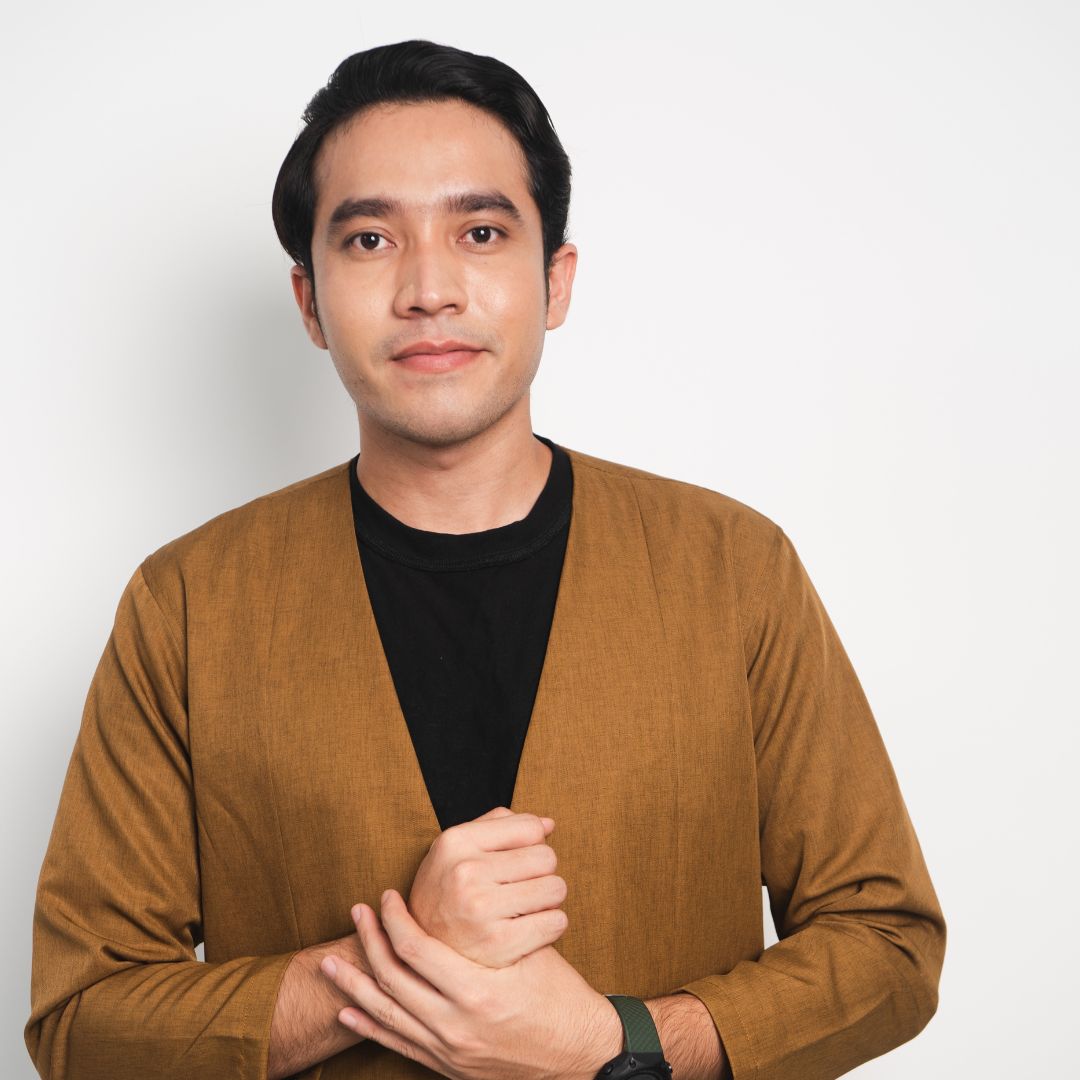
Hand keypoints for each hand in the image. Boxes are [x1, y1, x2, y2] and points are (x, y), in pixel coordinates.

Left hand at [320, 889, 622, 1079]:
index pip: (417, 951)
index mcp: (478, 992)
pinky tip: (349, 1011)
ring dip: (355, 986)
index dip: (395, 920)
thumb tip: (468, 880)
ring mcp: (449, 1050)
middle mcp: (457, 1025)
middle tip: (356, 914)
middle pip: (393, 981)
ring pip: (387, 1015)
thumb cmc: (561, 994)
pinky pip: (398, 1045)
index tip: (386, 897)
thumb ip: (493, 924)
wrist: (579, 1053)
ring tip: (329, 963)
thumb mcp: (533, 950)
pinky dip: (370, 1026)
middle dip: (369, 944)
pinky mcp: (448, 1066)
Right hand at [406, 805, 568, 967]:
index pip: (530, 828)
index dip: (533, 843)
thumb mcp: (460, 847)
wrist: (423, 946)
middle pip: (546, 858)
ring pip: (556, 889)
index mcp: (457, 841)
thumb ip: (501, 825)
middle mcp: (465, 872)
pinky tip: (530, 927)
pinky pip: (555, 922)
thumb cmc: (451, 887)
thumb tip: (548, 824)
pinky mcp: (499, 943)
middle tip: (525, 886)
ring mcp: (480, 908)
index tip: (521, 859)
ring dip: (549, 898)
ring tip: (528, 905)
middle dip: (543, 872)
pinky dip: (551, 924)